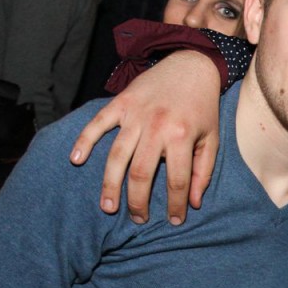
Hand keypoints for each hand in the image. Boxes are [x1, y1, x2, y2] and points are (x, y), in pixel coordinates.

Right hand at [69, 50, 223, 224]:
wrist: (190, 65)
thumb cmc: (202, 107)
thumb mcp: (211, 139)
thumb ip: (203, 171)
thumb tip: (193, 203)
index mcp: (181, 136)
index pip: (177, 181)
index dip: (176, 205)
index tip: (175, 221)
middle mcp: (156, 126)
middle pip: (140, 173)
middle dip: (137, 202)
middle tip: (138, 219)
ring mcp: (135, 114)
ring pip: (117, 155)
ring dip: (110, 184)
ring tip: (108, 207)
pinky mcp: (121, 103)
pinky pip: (98, 123)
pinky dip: (84, 140)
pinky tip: (75, 159)